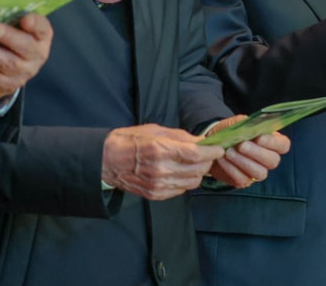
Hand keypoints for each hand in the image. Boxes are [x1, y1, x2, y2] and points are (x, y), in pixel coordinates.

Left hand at [0, 13, 52, 105]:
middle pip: (25, 46)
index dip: (35, 24)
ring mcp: (25, 71)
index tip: (25, 19)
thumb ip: (10, 19)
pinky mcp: (9, 84)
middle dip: (9, 37)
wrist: (9, 70)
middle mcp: (38, 55)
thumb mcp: (16, 28)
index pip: (42, 29)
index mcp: (42, 37)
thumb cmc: (11, 40)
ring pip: (7, 63)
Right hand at [101, 124, 225, 200]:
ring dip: (198, 173)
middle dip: (207, 162)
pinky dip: (186, 182)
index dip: (212, 153)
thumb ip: (182, 137)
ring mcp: (157, 184)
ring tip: (195, 164)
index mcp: (161, 150)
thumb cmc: (131, 141)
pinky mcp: (154, 194)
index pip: (196, 155)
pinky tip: (181, 172)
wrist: (106, 160)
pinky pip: (180, 190)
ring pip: (192, 182)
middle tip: (207, 155)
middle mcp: (160, 170)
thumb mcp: (157, 130)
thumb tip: (202, 142)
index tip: (218, 149)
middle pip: (197, 170)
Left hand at [202, 115, 291, 187]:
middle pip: (273, 161)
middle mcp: (268, 158)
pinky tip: (222, 159)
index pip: (283, 145)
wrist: (213, 144)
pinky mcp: (244, 181)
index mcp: (272, 142)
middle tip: (241, 145)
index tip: (259, 138)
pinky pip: (243, 179)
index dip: (273, 143)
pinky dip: (231, 169)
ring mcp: (257, 171)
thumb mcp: (238, 122)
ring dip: (244, 162)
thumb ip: (247, 123)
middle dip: (257, 153)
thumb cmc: (230, 132)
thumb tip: (252, 126)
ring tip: (229, 152)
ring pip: (260, 172)